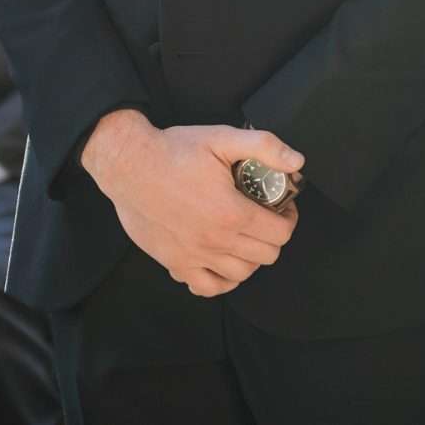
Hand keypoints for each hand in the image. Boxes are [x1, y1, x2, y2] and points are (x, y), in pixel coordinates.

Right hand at [81, 111, 302, 297]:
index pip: (280, 233)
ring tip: (247, 237)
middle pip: (266, 256)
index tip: (282, 206)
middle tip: (267, 218)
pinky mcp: (174, 262)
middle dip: (274, 236)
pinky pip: (207, 287)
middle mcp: (216, 241)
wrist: (128, 165)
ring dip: (251, 258)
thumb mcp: (223, 138)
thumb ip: (265, 147)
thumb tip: (296, 161)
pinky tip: (222, 261)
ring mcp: (194, 255)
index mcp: (232, 213)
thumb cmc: (173, 151)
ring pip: (241, 274)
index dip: (289, 218)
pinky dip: (221, 280)